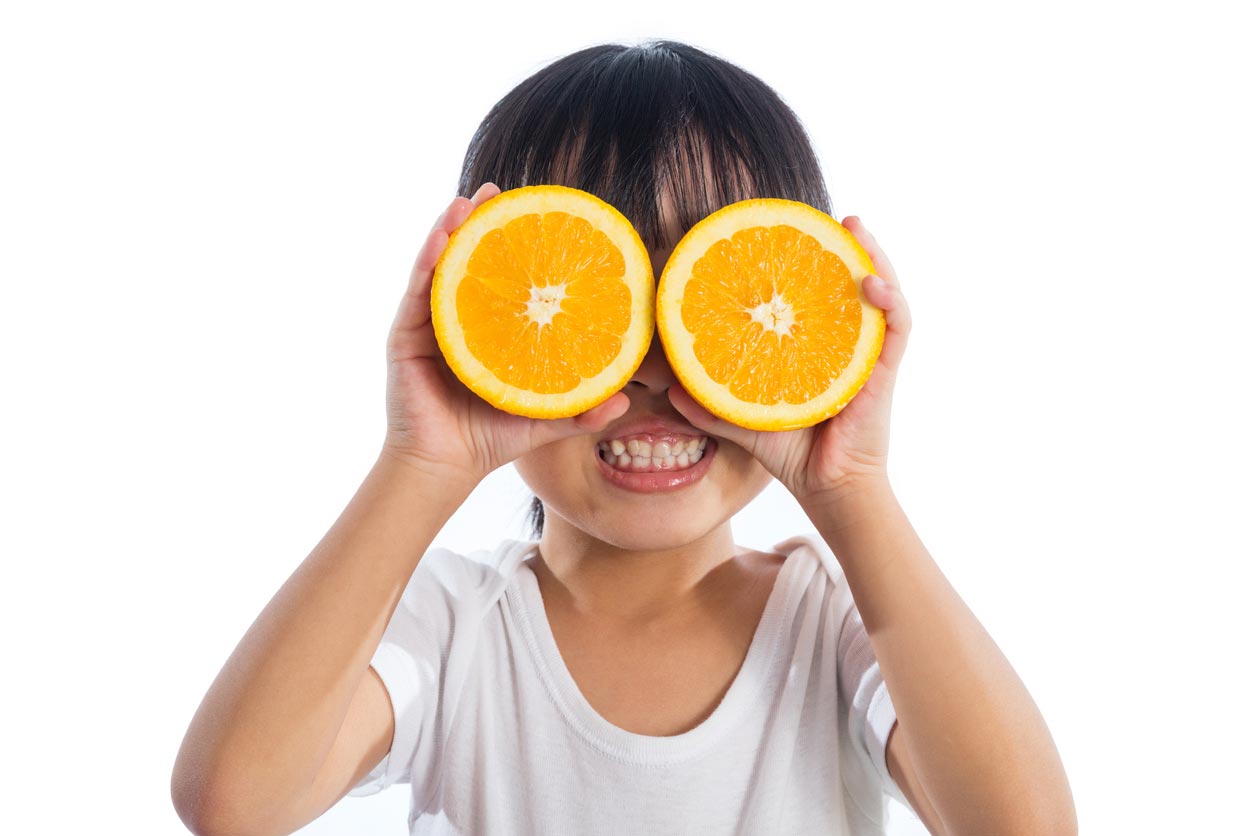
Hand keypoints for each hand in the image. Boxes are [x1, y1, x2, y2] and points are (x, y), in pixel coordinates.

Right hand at [382, 182, 630, 481]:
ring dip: (452, 228)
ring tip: (468, 200)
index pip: (502, 277)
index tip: (535, 211)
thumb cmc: (492, 438)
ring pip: (440, 265)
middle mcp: (457, 317)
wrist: (445, 466)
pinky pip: (418, 290)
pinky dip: (428, 261)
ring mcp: (429, 323)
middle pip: (469, 259)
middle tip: (498, 189)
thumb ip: (582, 407)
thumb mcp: (545, 417)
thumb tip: (627, 401)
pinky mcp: (405, 335)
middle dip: (480, 221)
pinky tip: (441, 238)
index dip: (515, 243)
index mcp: (488, 328)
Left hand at [667, 216, 910, 502]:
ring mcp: (868, 354)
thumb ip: (709, 402)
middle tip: (834, 215)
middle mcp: (848, 343)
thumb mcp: (743, 417)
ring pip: (883, 292)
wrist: (825, 488)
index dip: (811, 261)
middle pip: (855, 282)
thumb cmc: (791, 452)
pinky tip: (873, 283)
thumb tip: (668, 387)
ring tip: (855, 226)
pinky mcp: (883, 372)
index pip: (820, 295)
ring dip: (874, 255)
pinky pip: (897, 328)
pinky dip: (890, 301)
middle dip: (847, 244)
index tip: (790, 230)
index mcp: (818, 346)